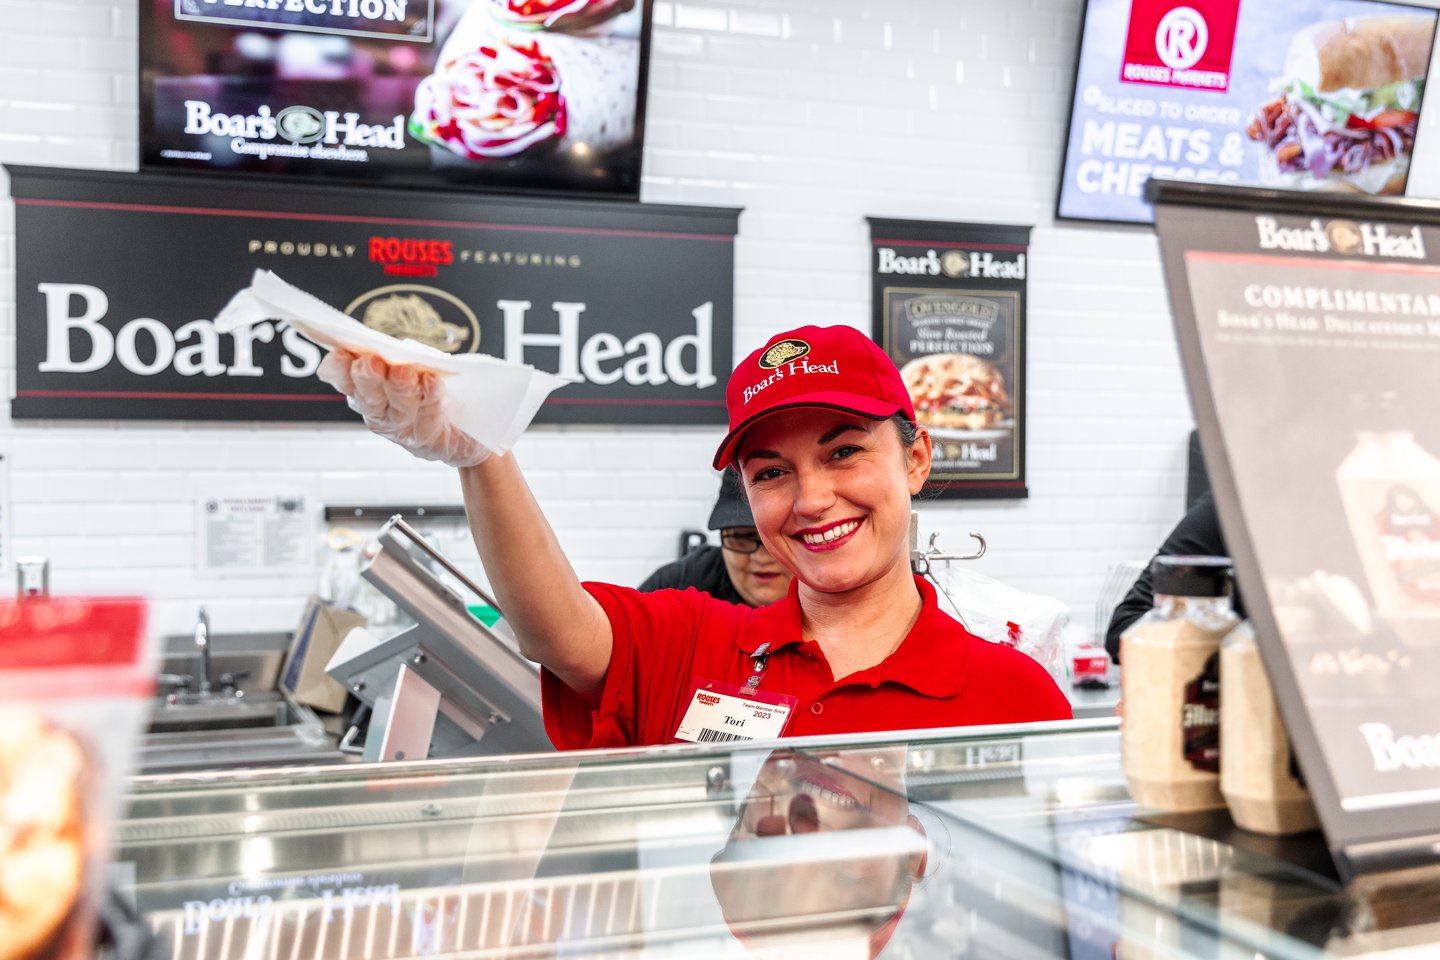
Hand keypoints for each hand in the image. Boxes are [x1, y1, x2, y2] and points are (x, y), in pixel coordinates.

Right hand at [317, 349, 491, 467]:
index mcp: (368, 393)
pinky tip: (432, 383)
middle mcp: (381, 415)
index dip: (339, 368)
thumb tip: (403, 346)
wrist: (473, 428)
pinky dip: (430, 400)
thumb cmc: (438, 389)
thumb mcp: (417, 366)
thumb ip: (402, 358)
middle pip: (368, 399)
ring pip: (398, 412)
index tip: (341, 352)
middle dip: (367, 379)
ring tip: (403, 372)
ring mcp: (405, 431)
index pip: (345, 380)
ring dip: (399, 390)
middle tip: (369, 361)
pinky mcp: (431, 442)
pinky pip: (429, 420)